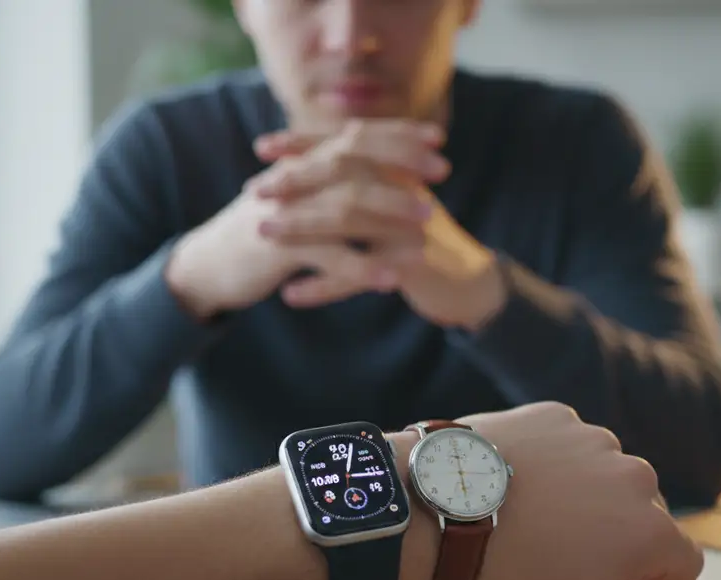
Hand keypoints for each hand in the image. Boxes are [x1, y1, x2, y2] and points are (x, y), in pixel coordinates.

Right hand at [163, 120, 446, 318]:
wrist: (207, 266)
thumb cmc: (260, 233)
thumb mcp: (295, 200)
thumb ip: (329, 183)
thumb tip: (376, 171)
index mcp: (302, 163)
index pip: (355, 135)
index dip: (397, 134)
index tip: (438, 138)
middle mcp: (294, 179)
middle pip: (354, 157)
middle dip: (402, 161)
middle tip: (443, 172)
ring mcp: (286, 212)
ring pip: (345, 204)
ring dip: (390, 210)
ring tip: (429, 222)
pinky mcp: (278, 250)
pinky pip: (327, 256)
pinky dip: (362, 267)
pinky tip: (391, 280)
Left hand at [255, 123, 508, 329]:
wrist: (467, 283)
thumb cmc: (418, 241)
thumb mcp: (392, 204)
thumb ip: (362, 182)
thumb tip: (312, 161)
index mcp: (398, 170)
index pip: (346, 144)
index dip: (304, 142)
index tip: (261, 146)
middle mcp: (405, 189)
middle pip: (344, 172)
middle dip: (295, 179)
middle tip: (253, 190)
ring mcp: (410, 224)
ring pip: (348, 219)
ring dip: (300, 227)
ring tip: (262, 234)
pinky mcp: (413, 263)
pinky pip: (360, 274)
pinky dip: (323, 286)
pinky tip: (290, 295)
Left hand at [448, 402, 702, 579]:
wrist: (435, 511)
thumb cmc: (503, 576)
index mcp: (649, 528)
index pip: (683, 563)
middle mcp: (633, 474)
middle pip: (647, 519)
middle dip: (619, 547)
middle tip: (565, 566)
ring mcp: (593, 439)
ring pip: (608, 480)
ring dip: (588, 505)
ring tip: (536, 526)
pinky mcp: (556, 416)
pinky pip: (572, 449)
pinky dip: (557, 470)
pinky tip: (521, 492)